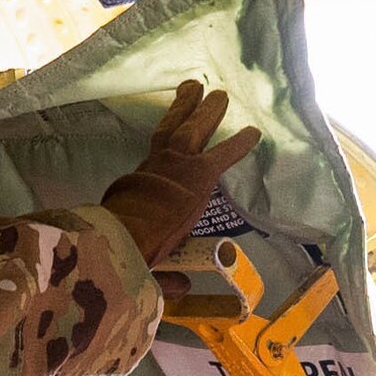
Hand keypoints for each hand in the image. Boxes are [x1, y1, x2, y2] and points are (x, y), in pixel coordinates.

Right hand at [102, 80, 260, 270]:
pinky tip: (255, 132)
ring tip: (218, 94)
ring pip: (192, 129)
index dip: (160, 152)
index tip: (166, 137)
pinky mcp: (199, 173)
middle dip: (180, 109)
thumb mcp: (137, 257)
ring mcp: (176, 167)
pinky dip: (240, 142)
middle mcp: (155, 168)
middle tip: (190, 89)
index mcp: (136, 186)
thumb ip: (165, 273)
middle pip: (168, 130)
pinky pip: (224, 153)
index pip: (150, 164)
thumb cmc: (120, 247)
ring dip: (206, 111)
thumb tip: (181, 286)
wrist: (125, 237)